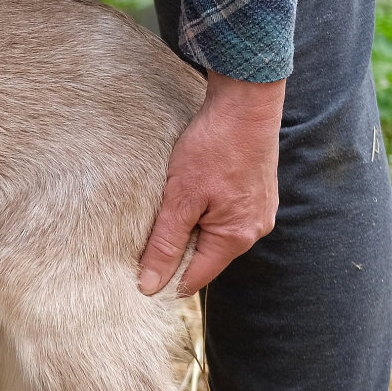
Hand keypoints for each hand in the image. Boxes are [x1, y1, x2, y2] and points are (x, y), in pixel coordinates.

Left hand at [138, 71, 283, 296]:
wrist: (245, 103)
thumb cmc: (213, 148)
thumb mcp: (180, 199)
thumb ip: (165, 245)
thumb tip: (149, 287)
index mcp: (236, 237)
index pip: (194, 279)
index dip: (164, 281)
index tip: (133, 277)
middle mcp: (254, 229)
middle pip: (204, 258)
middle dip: (174, 253)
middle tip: (141, 240)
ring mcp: (257, 211)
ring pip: (212, 235)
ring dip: (186, 229)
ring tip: (163, 213)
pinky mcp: (254, 193)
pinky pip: (222, 215)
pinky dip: (200, 212)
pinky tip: (185, 196)